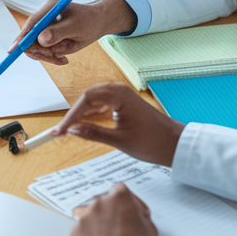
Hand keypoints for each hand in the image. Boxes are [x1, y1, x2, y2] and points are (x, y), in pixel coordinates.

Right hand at [11, 0, 137, 64]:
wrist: (98, 23)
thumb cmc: (89, 20)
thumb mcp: (76, 26)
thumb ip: (58, 32)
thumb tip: (41, 40)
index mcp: (48, 9)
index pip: (31, 24)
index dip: (21, 37)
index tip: (14, 50)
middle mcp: (43, 19)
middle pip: (31, 40)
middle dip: (43, 51)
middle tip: (59, 54)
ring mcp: (45, 29)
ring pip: (37, 49)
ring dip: (51, 54)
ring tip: (67, 49)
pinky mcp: (48, 39)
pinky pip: (44, 53)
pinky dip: (54, 58)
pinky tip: (65, 58)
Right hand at [55, 83, 184, 164]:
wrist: (176, 144)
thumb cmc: (152, 142)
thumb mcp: (119, 141)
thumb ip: (93, 133)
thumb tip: (71, 131)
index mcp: (119, 95)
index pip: (86, 100)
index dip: (70, 116)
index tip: (60, 131)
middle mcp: (120, 91)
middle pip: (88, 97)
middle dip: (74, 114)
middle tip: (61, 131)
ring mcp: (123, 96)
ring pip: (94, 100)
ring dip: (82, 114)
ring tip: (70, 130)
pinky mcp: (125, 103)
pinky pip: (103, 104)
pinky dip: (92, 114)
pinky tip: (85, 125)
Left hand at [71, 183, 159, 235]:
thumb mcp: (149, 226)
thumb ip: (137, 210)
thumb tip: (131, 208)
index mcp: (120, 197)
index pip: (119, 190)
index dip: (126, 202)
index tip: (128, 212)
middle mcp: (99, 202)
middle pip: (103, 200)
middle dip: (111, 211)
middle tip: (119, 228)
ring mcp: (85, 217)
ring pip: (91, 214)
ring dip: (98, 222)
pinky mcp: (74, 232)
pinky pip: (81, 229)